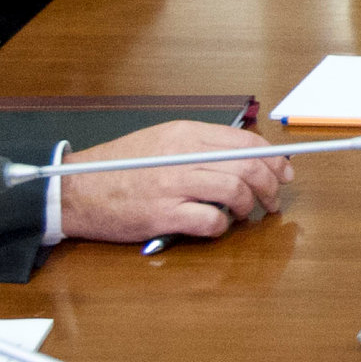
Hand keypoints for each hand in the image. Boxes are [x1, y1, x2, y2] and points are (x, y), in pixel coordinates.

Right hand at [57, 120, 288, 246]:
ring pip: (236, 191)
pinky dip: (223, 227)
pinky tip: (217, 226)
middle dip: (272, 186)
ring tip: (247, 215)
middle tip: (274, 200)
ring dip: (251, 207)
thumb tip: (247, 158)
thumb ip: (201, 146)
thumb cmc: (120, 169)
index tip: (285, 173)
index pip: (246, 142)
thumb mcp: (162, 141)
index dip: (274, 159)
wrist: (75, 190)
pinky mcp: (163, 215)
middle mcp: (182, 155)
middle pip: (249, 166)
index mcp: (185, 134)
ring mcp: (173, 185)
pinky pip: (211, 222)